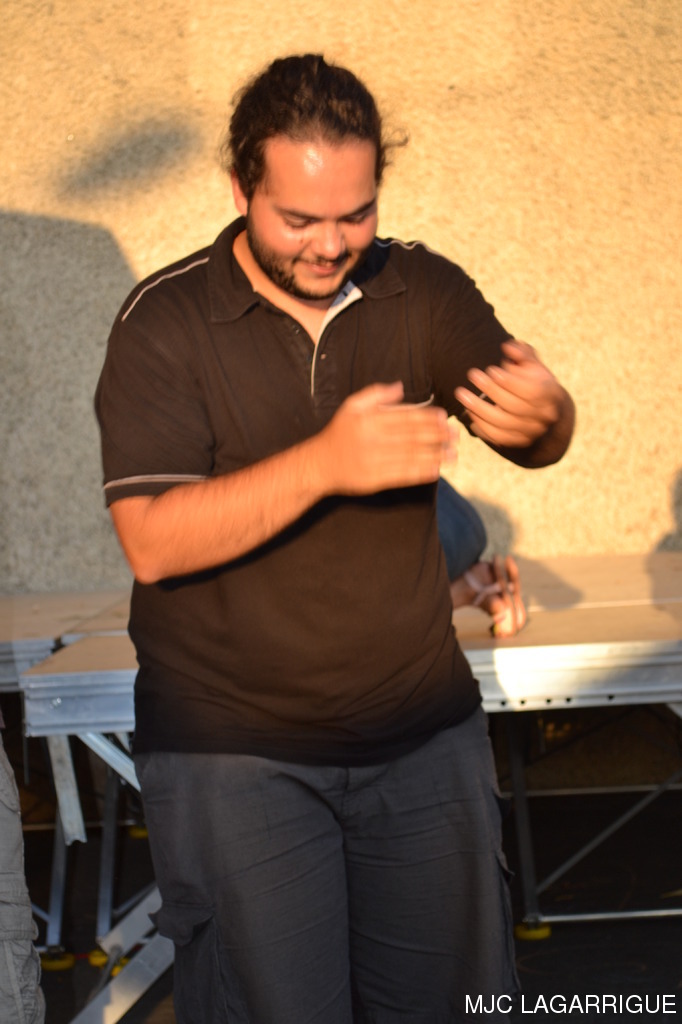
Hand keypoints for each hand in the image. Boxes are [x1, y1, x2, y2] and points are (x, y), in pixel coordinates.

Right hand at [318, 382, 456, 493]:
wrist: (319, 464)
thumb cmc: (338, 433)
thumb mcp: (351, 406)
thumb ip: (375, 394)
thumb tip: (400, 386)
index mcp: (368, 420)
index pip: (405, 417)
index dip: (427, 417)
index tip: (444, 418)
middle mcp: (372, 440)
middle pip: (412, 437)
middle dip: (437, 436)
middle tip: (455, 435)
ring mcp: (373, 461)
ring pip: (411, 456)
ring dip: (435, 456)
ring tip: (453, 454)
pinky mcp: (374, 480)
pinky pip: (402, 475)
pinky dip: (421, 472)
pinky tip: (436, 470)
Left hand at [455, 340, 567, 448]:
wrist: (544, 411)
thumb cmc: (534, 381)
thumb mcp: (533, 364)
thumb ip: (522, 354)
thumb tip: (509, 347)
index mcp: (551, 394)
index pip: (531, 390)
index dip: (510, 381)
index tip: (491, 369)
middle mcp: (544, 416)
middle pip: (514, 407)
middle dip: (490, 390)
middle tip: (472, 375)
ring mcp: (532, 431)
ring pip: (503, 424)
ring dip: (479, 409)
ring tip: (462, 395)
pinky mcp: (519, 442)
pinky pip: (498, 438)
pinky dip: (482, 427)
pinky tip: (470, 415)